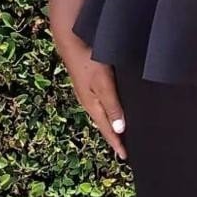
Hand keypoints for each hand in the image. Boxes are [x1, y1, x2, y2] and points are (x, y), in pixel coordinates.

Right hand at [54, 31, 128, 160]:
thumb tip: (119, 129)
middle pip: (104, 124)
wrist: (71, 39)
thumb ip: (112, 106)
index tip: (125, 156)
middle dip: (114, 136)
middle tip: (124, 149)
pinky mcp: (90, 83)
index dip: (117, 143)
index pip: (107, 130)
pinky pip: (102, 103)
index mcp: (92, 105)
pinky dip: (110, 111)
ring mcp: (88, 92)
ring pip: (103, 114)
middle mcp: (90, 101)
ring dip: (112, 124)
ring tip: (121, 133)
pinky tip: (115, 108)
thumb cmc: (88, 61)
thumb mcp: (103, 85)